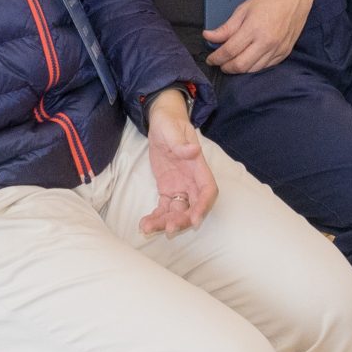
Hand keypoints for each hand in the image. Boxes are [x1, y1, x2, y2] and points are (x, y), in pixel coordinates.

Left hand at [139, 90, 217, 235]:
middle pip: (193, 206)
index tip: (195, 219)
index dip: (204, 206)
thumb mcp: (172, 129)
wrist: (161, 122)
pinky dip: (156, 218)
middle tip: (167, 229)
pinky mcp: (167, 190)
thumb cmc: (170, 122)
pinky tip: (144, 224)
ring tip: (148, 228)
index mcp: (197, 166)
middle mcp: (191, 180)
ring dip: (166, 222)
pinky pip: (164, 208)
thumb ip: (181, 143)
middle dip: (182, 220)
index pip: (208, 190)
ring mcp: (180, 187)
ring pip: (178, 211)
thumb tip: (194, 151)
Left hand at [203, 0, 316, 74]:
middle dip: (226, 67)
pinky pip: (266, 66)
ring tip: (232, 62)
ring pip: (253, 69)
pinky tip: (248, 60)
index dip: (216, 58)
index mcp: (254, 28)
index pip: (229, 51)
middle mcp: (266, 41)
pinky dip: (254, 67)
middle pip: (241, 65)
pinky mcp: (285, 52)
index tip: (210, 59)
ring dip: (239, 69)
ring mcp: (277, 49)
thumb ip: (226, 28)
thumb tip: (208, 37)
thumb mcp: (243, 10)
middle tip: (220, 63)